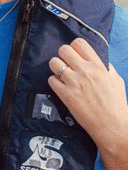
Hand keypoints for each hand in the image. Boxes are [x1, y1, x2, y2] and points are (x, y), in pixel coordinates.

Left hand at [48, 37, 127, 161]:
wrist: (112, 126)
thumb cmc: (116, 104)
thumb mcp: (116, 80)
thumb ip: (105, 67)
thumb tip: (97, 60)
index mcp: (98, 66)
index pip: (79, 43)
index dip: (74, 47)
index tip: (74, 54)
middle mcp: (85, 71)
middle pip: (63, 49)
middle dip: (63, 56)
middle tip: (66, 64)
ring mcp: (74, 83)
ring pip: (54, 63)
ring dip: (56, 68)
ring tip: (61, 75)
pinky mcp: (66, 95)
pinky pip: (51, 80)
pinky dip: (54, 83)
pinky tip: (61, 87)